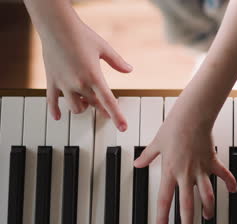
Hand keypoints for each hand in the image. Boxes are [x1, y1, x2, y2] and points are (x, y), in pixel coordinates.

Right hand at [40, 16, 130, 130]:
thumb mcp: (104, 48)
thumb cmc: (82, 35)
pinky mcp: (52, 81)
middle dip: (102, 109)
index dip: (117, 116)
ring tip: (86, 102)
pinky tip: (58, 117)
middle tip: (107, 112)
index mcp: (94, 77)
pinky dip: (55, 110)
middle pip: (94, 105)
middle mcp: (79, 84)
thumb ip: (117, 62)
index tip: (123, 128)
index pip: (108, 102)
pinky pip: (52, 101)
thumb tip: (129, 70)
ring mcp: (64, 84)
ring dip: (83, 107)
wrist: (57, 26)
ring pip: (75, 107)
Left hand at [134, 107, 236, 223]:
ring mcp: (201, 169)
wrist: (191, 116)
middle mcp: (186, 174)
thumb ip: (147, 156)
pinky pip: (223, 174)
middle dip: (187, 223)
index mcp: (170, 171)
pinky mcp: (212, 161)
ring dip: (208, 208)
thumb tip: (137, 163)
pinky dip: (230, 182)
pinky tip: (234, 190)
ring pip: (207, 194)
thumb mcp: (156, 143)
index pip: (164, 199)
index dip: (163, 215)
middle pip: (187, 204)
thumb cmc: (173, 128)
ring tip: (208, 217)